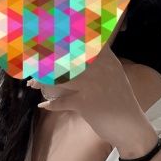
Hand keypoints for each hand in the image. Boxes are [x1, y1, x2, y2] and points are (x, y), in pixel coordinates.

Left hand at [27, 46, 153, 151]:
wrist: (131, 127)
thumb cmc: (120, 101)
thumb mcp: (114, 76)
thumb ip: (100, 61)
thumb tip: (82, 50)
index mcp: (107, 59)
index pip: (83, 42)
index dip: (63, 37)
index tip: (46, 33)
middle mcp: (100, 68)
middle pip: (66, 56)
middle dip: (45, 57)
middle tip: (29, 59)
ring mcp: (92, 84)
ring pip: (60, 76)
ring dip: (43, 80)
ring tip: (32, 82)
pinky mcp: (86, 102)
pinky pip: (62, 101)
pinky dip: (52, 104)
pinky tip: (44, 105)